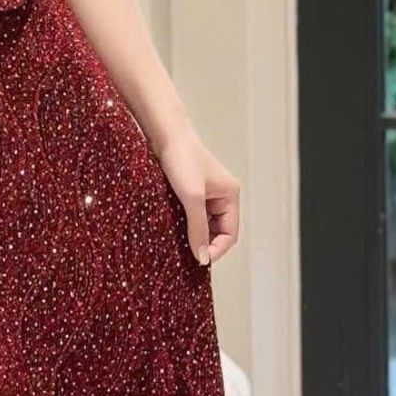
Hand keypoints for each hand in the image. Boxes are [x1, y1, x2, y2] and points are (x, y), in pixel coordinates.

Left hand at [150, 127, 240, 265]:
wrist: (164, 133)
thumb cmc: (182, 159)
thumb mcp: (191, 198)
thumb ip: (197, 229)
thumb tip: (202, 258)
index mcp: (230, 196)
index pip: (230, 234)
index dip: (216, 250)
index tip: (198, 261)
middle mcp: (222, 195)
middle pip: (218, 231)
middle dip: (204, 244)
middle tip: (185, 255)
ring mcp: (206, 193)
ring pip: (203, 223)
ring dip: (192, 234)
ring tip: (177, 243)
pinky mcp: (190, 190)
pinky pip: (191, 214)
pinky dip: (184, 224)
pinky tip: (171, 229)